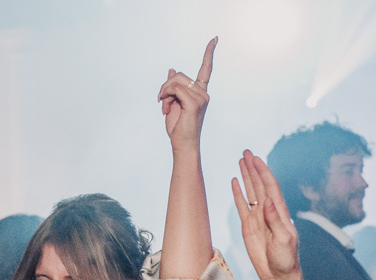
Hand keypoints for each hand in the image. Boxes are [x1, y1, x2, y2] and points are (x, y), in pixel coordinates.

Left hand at [158, 37, 216, 151]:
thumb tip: (172, 69)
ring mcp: (200, 98)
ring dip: (164, 91)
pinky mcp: (194, 104)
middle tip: (160, 100)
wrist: (182, 144)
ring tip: (162, 105)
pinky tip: (164, 106)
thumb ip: (173, 86)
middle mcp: (203, 94)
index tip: (214, 39)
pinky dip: (166, 94)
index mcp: (200, 93)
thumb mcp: (173, 102)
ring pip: (176, 81)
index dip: (209, 53)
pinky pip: (175, 89)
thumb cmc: (178, 127)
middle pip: (180, 75)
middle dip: (165, 85)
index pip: (206, 69)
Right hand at [231, 150, 305, 279]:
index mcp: (279, 212)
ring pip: (251, 192)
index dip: (263, 172)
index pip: (270, 187)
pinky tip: (234, 182)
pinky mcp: (249, 226)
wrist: (279, 274)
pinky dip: (238, 193)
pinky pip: (242, 205)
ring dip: (246, 176)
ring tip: (240, 161)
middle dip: (253, 168)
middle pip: (260, 184)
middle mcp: (269, 211)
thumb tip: (268, 202)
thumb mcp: (284, 241)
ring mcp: (258, 218)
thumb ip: (276, 221)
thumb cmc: (286, 259)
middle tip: (246, 152)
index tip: (255, 159)